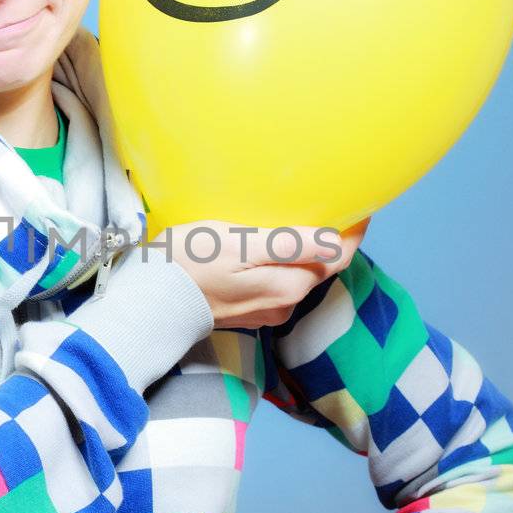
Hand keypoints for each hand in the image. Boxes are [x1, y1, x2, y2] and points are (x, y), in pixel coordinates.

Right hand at [159, 216, 371, 330]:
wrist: (151, 300)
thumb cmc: (189, 262)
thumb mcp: (239, 243)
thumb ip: (290, 245)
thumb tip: (336, 241)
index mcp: (291, 284)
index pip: (339, 255)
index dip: (354, 229)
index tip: (361, 202)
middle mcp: (286, 302)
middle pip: (322, 266)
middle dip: (331, 238)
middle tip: (333, 203)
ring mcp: (267, 310)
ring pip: (300, 275)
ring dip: (306, 251)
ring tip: (302, 219)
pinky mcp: (249, 310)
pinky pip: (279, 282)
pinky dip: (284, 263)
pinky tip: (271, 246)